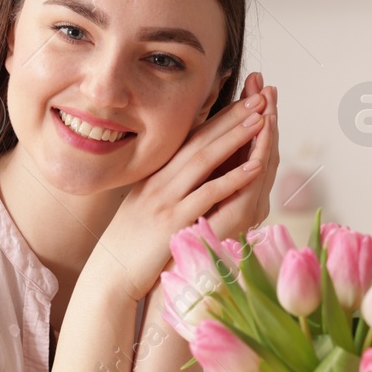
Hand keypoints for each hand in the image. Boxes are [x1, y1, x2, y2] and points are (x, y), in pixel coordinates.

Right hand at [95, 71, 275, 299]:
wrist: (109, 276)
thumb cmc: (130, 247)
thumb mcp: (146, 208)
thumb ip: (165, 188)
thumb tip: (186, 176)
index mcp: (156, 176)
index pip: (192, 138)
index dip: (220, 117)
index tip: (244, 99)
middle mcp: (160, 181)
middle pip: (201, 140)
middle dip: (232, 116)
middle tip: (260, 94)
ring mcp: (166, 200)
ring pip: (205, 160)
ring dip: (235, 137)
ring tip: (262, 117)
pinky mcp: (173, 222)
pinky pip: (207, 195)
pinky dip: (231, 179)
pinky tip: (253, 166)